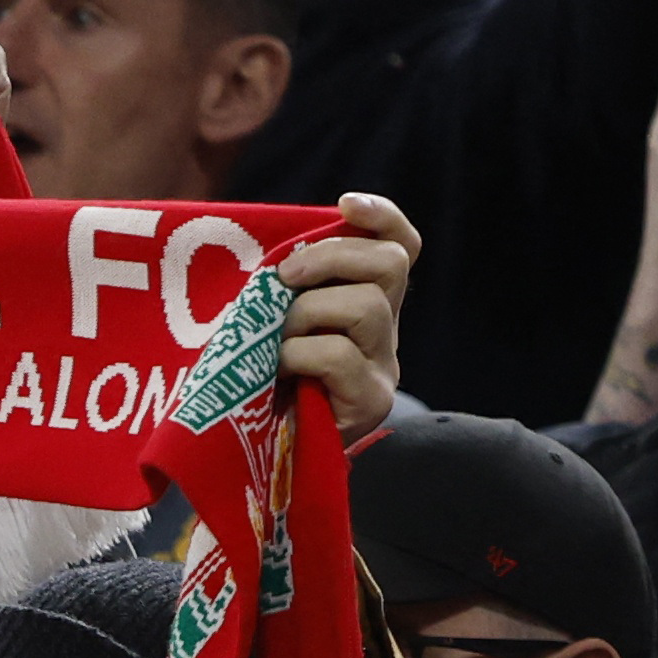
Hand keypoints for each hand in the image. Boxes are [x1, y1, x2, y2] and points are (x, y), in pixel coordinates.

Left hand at [275, 192, 419, 438]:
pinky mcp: (372, 400)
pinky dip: (296, 354)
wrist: (259, 454)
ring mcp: (385, 366)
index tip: (345, 203)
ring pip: (366, 306)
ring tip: (275, 341)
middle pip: (390, 264)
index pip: (400, 246)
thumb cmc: (257, 378)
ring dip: (306, 313)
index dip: (381, 217)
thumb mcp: (270, 320)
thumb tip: (275, 253)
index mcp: (366, 300)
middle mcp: (386, 331)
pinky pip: (338, 355)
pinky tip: (277, 372)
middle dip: (332, 257)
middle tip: (285, 278)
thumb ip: (284, 287)